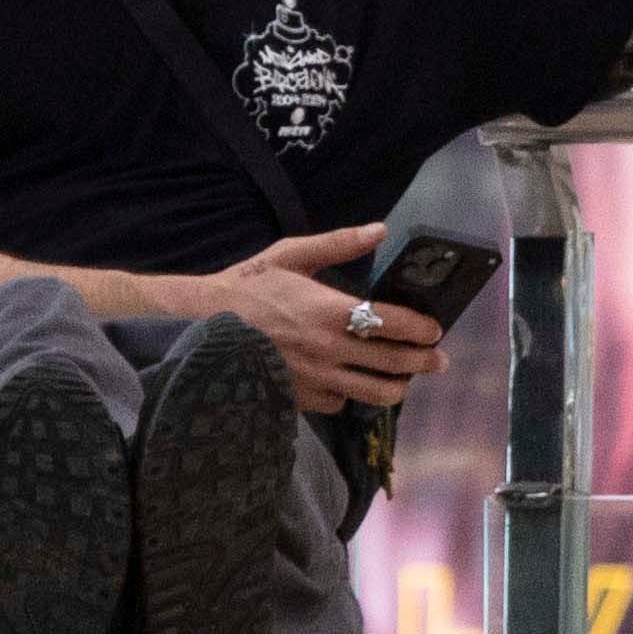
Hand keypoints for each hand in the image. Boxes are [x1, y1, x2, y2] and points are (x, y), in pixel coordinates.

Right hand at [181, 225, 449, 418]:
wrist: (196, 327)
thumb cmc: (246, 288)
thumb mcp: (289, 256)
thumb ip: (338, 244)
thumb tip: (380, 229)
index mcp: (329, 311)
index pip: (394, 324)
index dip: (423, 329)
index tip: (434, 330)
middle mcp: (327, 349)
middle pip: (394, 364)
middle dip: (423, 362)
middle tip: (436, 360)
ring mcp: (314, 379)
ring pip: (374, 394)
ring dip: (396, 387)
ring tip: (404, 379)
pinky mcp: (299, 399)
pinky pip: (339, 403)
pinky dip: (349, 395)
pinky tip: (349, 382)